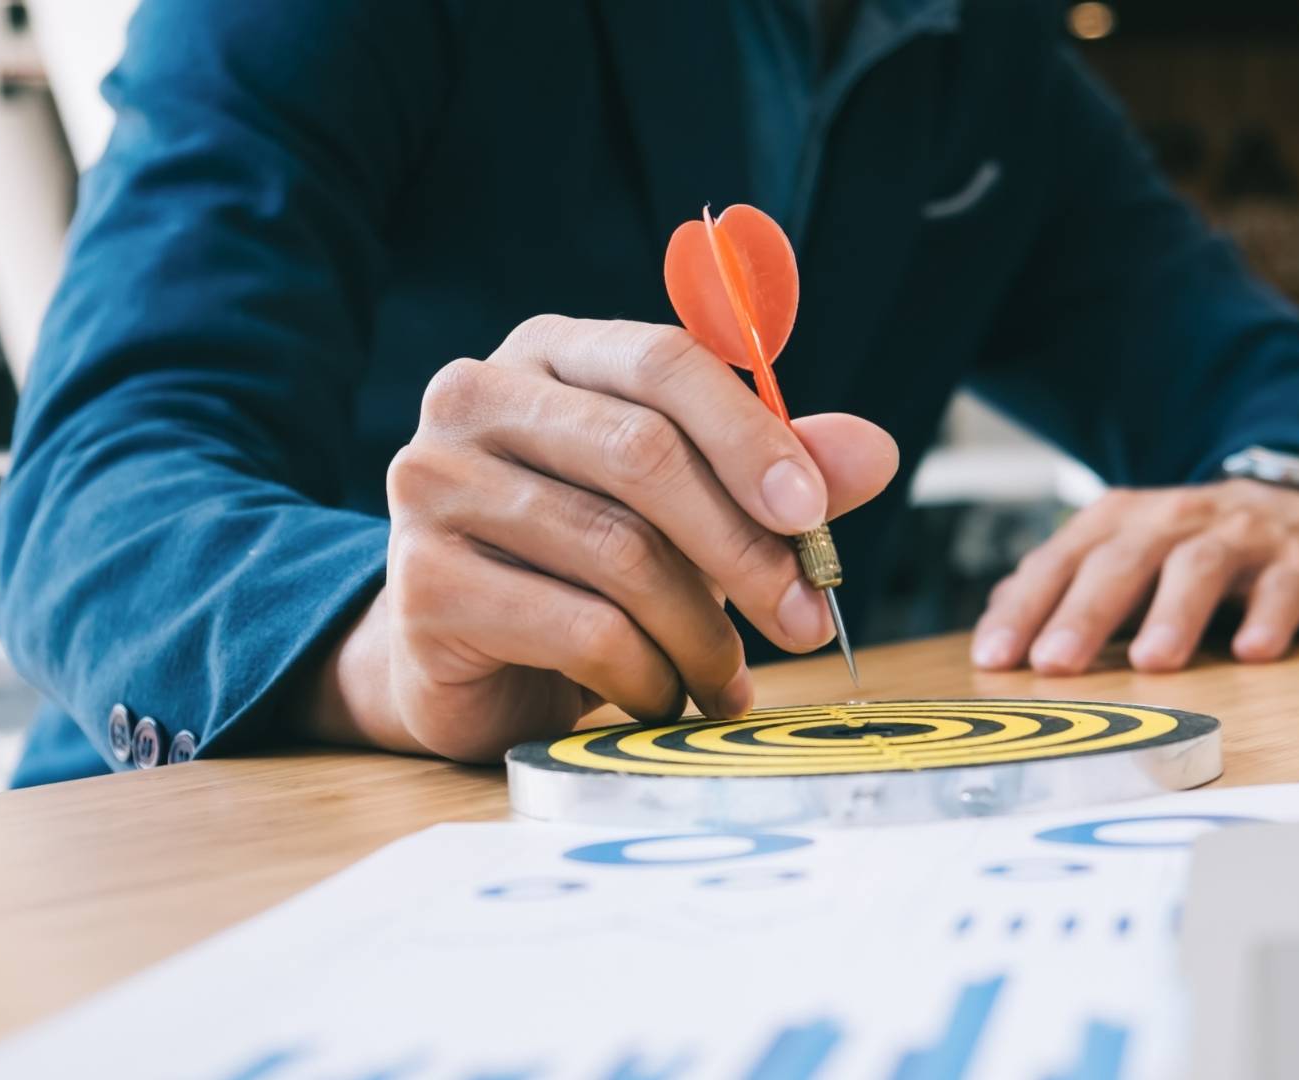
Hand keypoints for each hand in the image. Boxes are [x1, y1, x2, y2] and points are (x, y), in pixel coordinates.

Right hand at [311, 315, 897, 761]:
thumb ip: (774, 471)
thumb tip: (874, 452)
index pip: (662, 360)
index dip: (750, 435)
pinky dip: (645, 675)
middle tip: (804, 620)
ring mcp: (434, 487)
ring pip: (618, 552)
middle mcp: (476, 397)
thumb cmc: (579, 562)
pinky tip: (661, 696)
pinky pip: (579, 629)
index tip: (815, 514)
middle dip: (744, 548)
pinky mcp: (423, 586)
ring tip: (728, 678)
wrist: (458, 658)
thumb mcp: (686, 505)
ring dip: (701, 633)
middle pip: (644, 454)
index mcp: (550, 351)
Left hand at [970, 479, 1298, 675]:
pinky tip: (1252, 651)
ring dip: (1173, 614)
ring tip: (1150, 661)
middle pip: (1122, 561)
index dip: (1026, 609)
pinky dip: (1268, 618)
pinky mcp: (1295, 563)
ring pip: (1199, 567)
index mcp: (1118, 521)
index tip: (995, 658)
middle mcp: (1171, 520)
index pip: (1060, 562)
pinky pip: (1282, 587)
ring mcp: (1236, 537)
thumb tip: (996, 620)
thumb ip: (1061, 585)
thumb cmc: (1184, 545)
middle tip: (1055, 663)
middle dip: (1085, 612)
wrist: (1288, 503)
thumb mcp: (1118, 552)